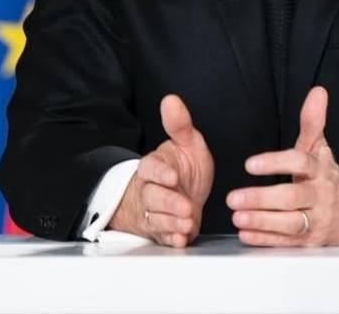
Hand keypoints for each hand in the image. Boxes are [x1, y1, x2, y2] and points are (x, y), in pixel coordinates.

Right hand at [110, 94, 213, 246]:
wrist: (182, 194)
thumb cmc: (184, 168)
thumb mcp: (187, 144)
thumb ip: (180, 125)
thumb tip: (171, 99)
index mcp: (155, 166)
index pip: (151, 167)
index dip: (161, 173)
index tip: (173, 176)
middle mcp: (151, 189)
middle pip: (152, 197)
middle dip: (168, 203)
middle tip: (186, 207)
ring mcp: (154, 212)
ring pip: (156, 218)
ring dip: (172, 222)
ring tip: (187, 222)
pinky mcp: (162, 230)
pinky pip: (162, 236)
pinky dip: (171, 238)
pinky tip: (181, 239)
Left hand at [227, 87, 338, 245]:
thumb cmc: (330, 176)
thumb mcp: (321, 147)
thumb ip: (313, 121)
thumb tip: (317, 92)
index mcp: (320, 169)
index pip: (299, 163)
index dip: (274, 163)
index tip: (250, 164)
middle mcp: (320, 195)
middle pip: (291, 198)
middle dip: (261, 199)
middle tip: (233, 198)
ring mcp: (318, 220)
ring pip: (290, 223)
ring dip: (261, 222)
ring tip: (237, 216)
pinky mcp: (313, 241)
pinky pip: (288, 242)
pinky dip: (266, 239)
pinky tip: (246, 233)